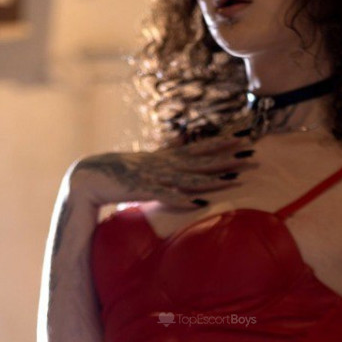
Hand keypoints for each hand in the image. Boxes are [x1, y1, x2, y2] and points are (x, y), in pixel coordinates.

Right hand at [70, 130, 256, 210]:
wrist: (88, 176)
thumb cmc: (118, 174)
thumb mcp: (145, 164)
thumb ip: (163, 159)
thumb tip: (178, 149)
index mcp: (166, 159)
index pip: (199, 149)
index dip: (222, 144)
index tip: (244, 138)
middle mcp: (164, 165)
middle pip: (202, 160)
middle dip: (228, 157)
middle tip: (253, 152)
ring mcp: (155, 177)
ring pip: (190, 177)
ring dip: (214, 178)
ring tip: (236, 176)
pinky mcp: (143, 191)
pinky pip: (167, 196)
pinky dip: (183, 200)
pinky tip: (200, 203)